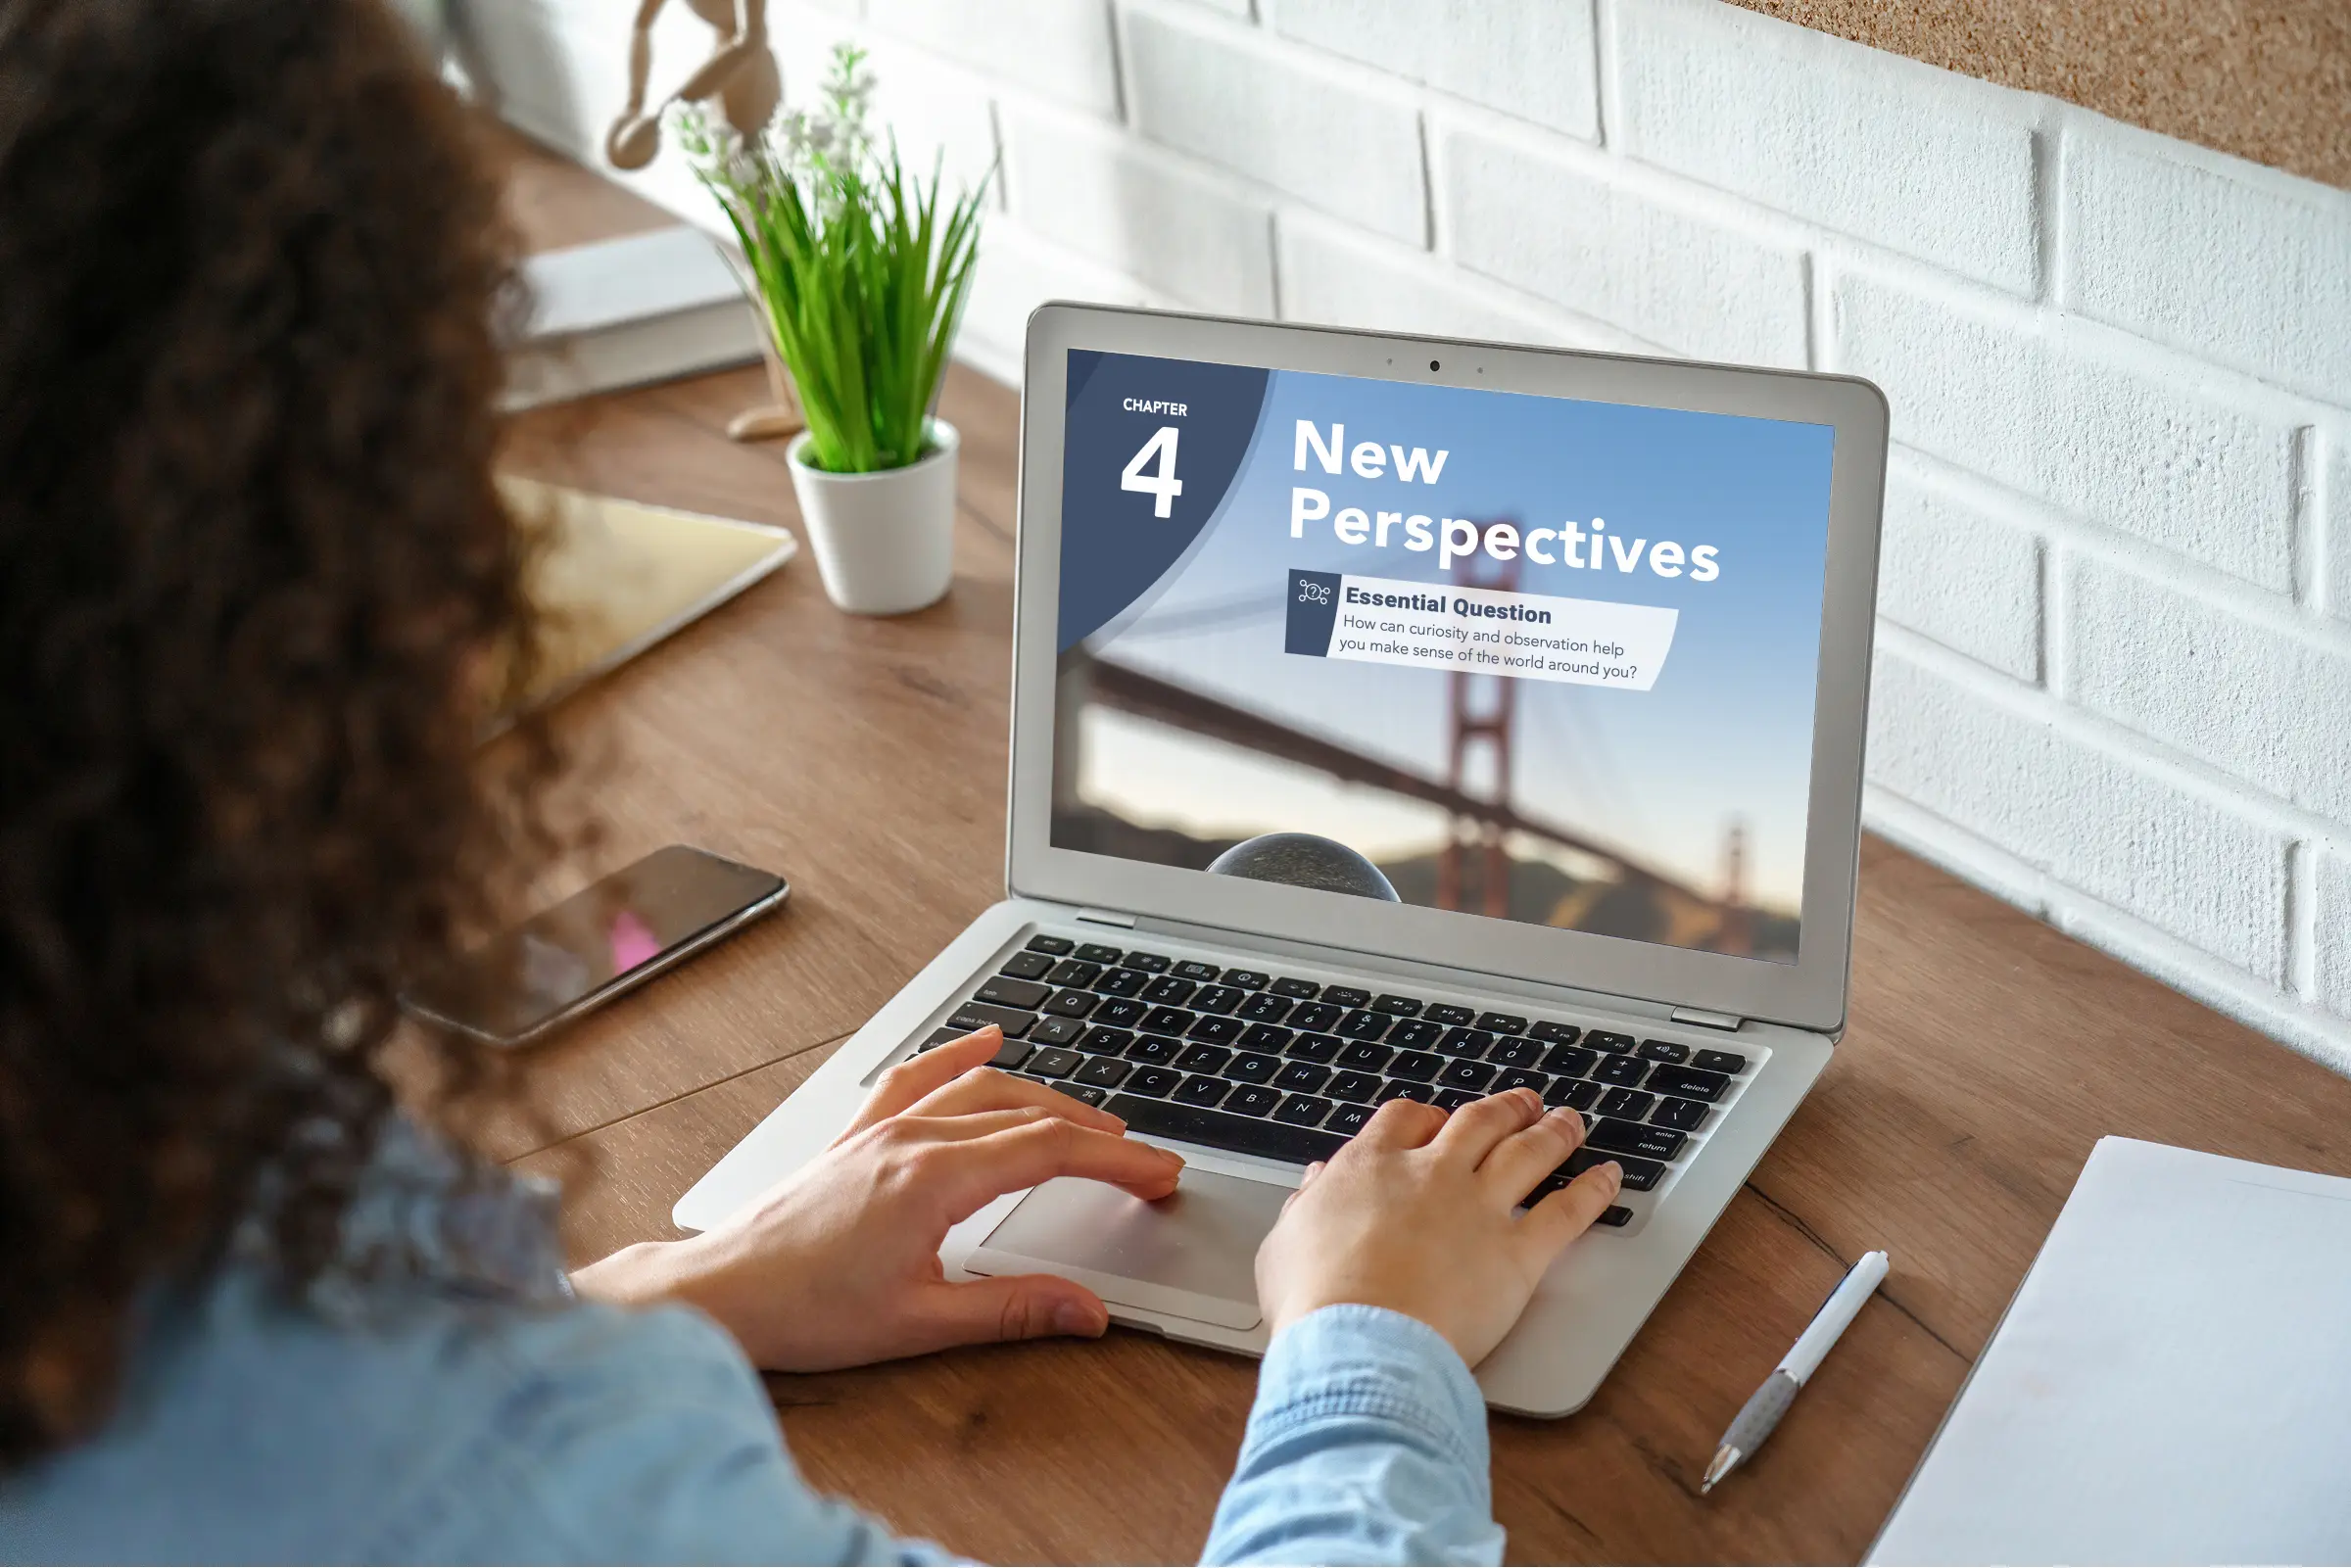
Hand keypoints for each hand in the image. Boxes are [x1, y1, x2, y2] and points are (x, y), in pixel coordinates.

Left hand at [571, 1027, 1183, 1369]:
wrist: (719, 1296)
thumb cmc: (803, 1311)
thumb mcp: (921, 1323)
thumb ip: (1012, 1311)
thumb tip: (1087, 1311)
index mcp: (933, 1179)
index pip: (1050, 1151)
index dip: (1117, 1160)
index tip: (1160, 1174)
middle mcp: (910, 1139)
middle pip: (1028, 1114)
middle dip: (1098, 1133)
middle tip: (1146, 1160)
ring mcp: (881, 1131)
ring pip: (982, 1091)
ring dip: (1046, 1098)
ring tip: (1092, 1121)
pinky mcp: (857, 1138)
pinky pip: (917, 1077)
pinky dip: (958, 1056)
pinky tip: (987, 1041)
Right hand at [1254, 1089, 1621, 1366]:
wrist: (1359, 1342)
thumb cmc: (1315, 1302)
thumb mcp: (1284, 1245)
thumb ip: (1306, 1207)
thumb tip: (1316, 1184)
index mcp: (1371, 1167)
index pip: (1406, 1119)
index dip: (1428, 1117)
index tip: (1438, 1122)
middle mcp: (1431, 1174)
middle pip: (1478, 1123)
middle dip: (1504, 1109)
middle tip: (1523, 1103)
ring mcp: (1479, 1209)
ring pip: (1528, 1152)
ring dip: (1553, 1131)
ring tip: (1569, 1120)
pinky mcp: (1518, 1253)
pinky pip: (1568, 1211)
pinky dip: (1593, 1190)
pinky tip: (1609, 1176)